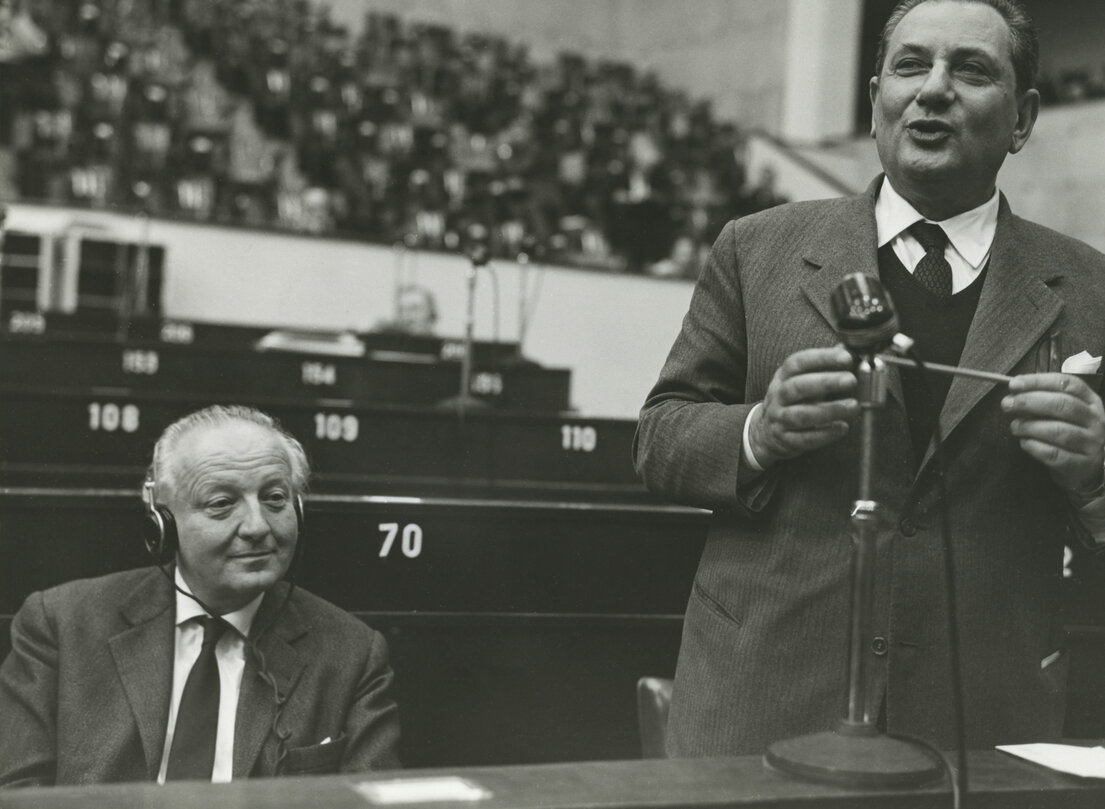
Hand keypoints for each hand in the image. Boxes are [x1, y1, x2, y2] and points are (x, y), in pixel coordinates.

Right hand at [748, 345, 858, 468]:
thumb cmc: (792, 402)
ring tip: (853, 406)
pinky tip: (842, 427)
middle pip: (797, 387)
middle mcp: (778, 396)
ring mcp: (779, 419)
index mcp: (782, 377)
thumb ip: (822, 365)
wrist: (765, 432)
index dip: (821, 358)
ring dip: (829, 410)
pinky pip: (804, 439)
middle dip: (825, 382)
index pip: (798, 362)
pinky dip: (824, 434)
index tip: (846, 358)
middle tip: (851, 380)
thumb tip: (844, 348)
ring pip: (801, 415)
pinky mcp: (785, 440)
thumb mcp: (800, 380)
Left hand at [1003, 373, 1104, 493]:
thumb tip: (1014, 394)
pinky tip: (1025, 443)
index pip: (1068, 384)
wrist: (1088, 469)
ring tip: (1015, 426)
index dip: (1039, 381)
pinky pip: (1055, 454)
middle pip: (1063, 404)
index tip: (1014, 383)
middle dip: (1030, 401)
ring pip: (1059, 430)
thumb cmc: (1070, 434)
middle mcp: (1095, 420)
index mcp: (1091, 401)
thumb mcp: (1064, 415)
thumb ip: (1043, 401)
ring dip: (1030, 426)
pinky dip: (1035, 447)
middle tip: (1007, 404)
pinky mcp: (1081, 464)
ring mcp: (1091, 443)